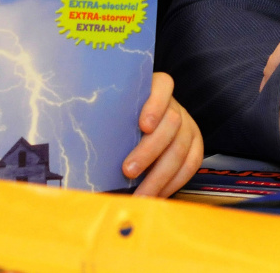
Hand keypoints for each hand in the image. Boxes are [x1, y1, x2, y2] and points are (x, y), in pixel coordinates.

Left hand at [122, 72, 202, 196]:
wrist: (147, 123)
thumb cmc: (123, 116)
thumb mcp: (117, 109)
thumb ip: (111, 114)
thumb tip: (83, 132)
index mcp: (156, 88)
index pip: (163, 86)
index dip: (155, 105)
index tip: (143, 125)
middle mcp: (175, 105)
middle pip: (171, 124)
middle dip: (149, 151)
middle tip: (128, 170)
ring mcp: (188, 125)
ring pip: (180, 149)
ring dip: (159, 175)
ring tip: (140, 193)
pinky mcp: (196, 145)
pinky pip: (191, 165)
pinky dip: (174, 182)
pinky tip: (157, 193)